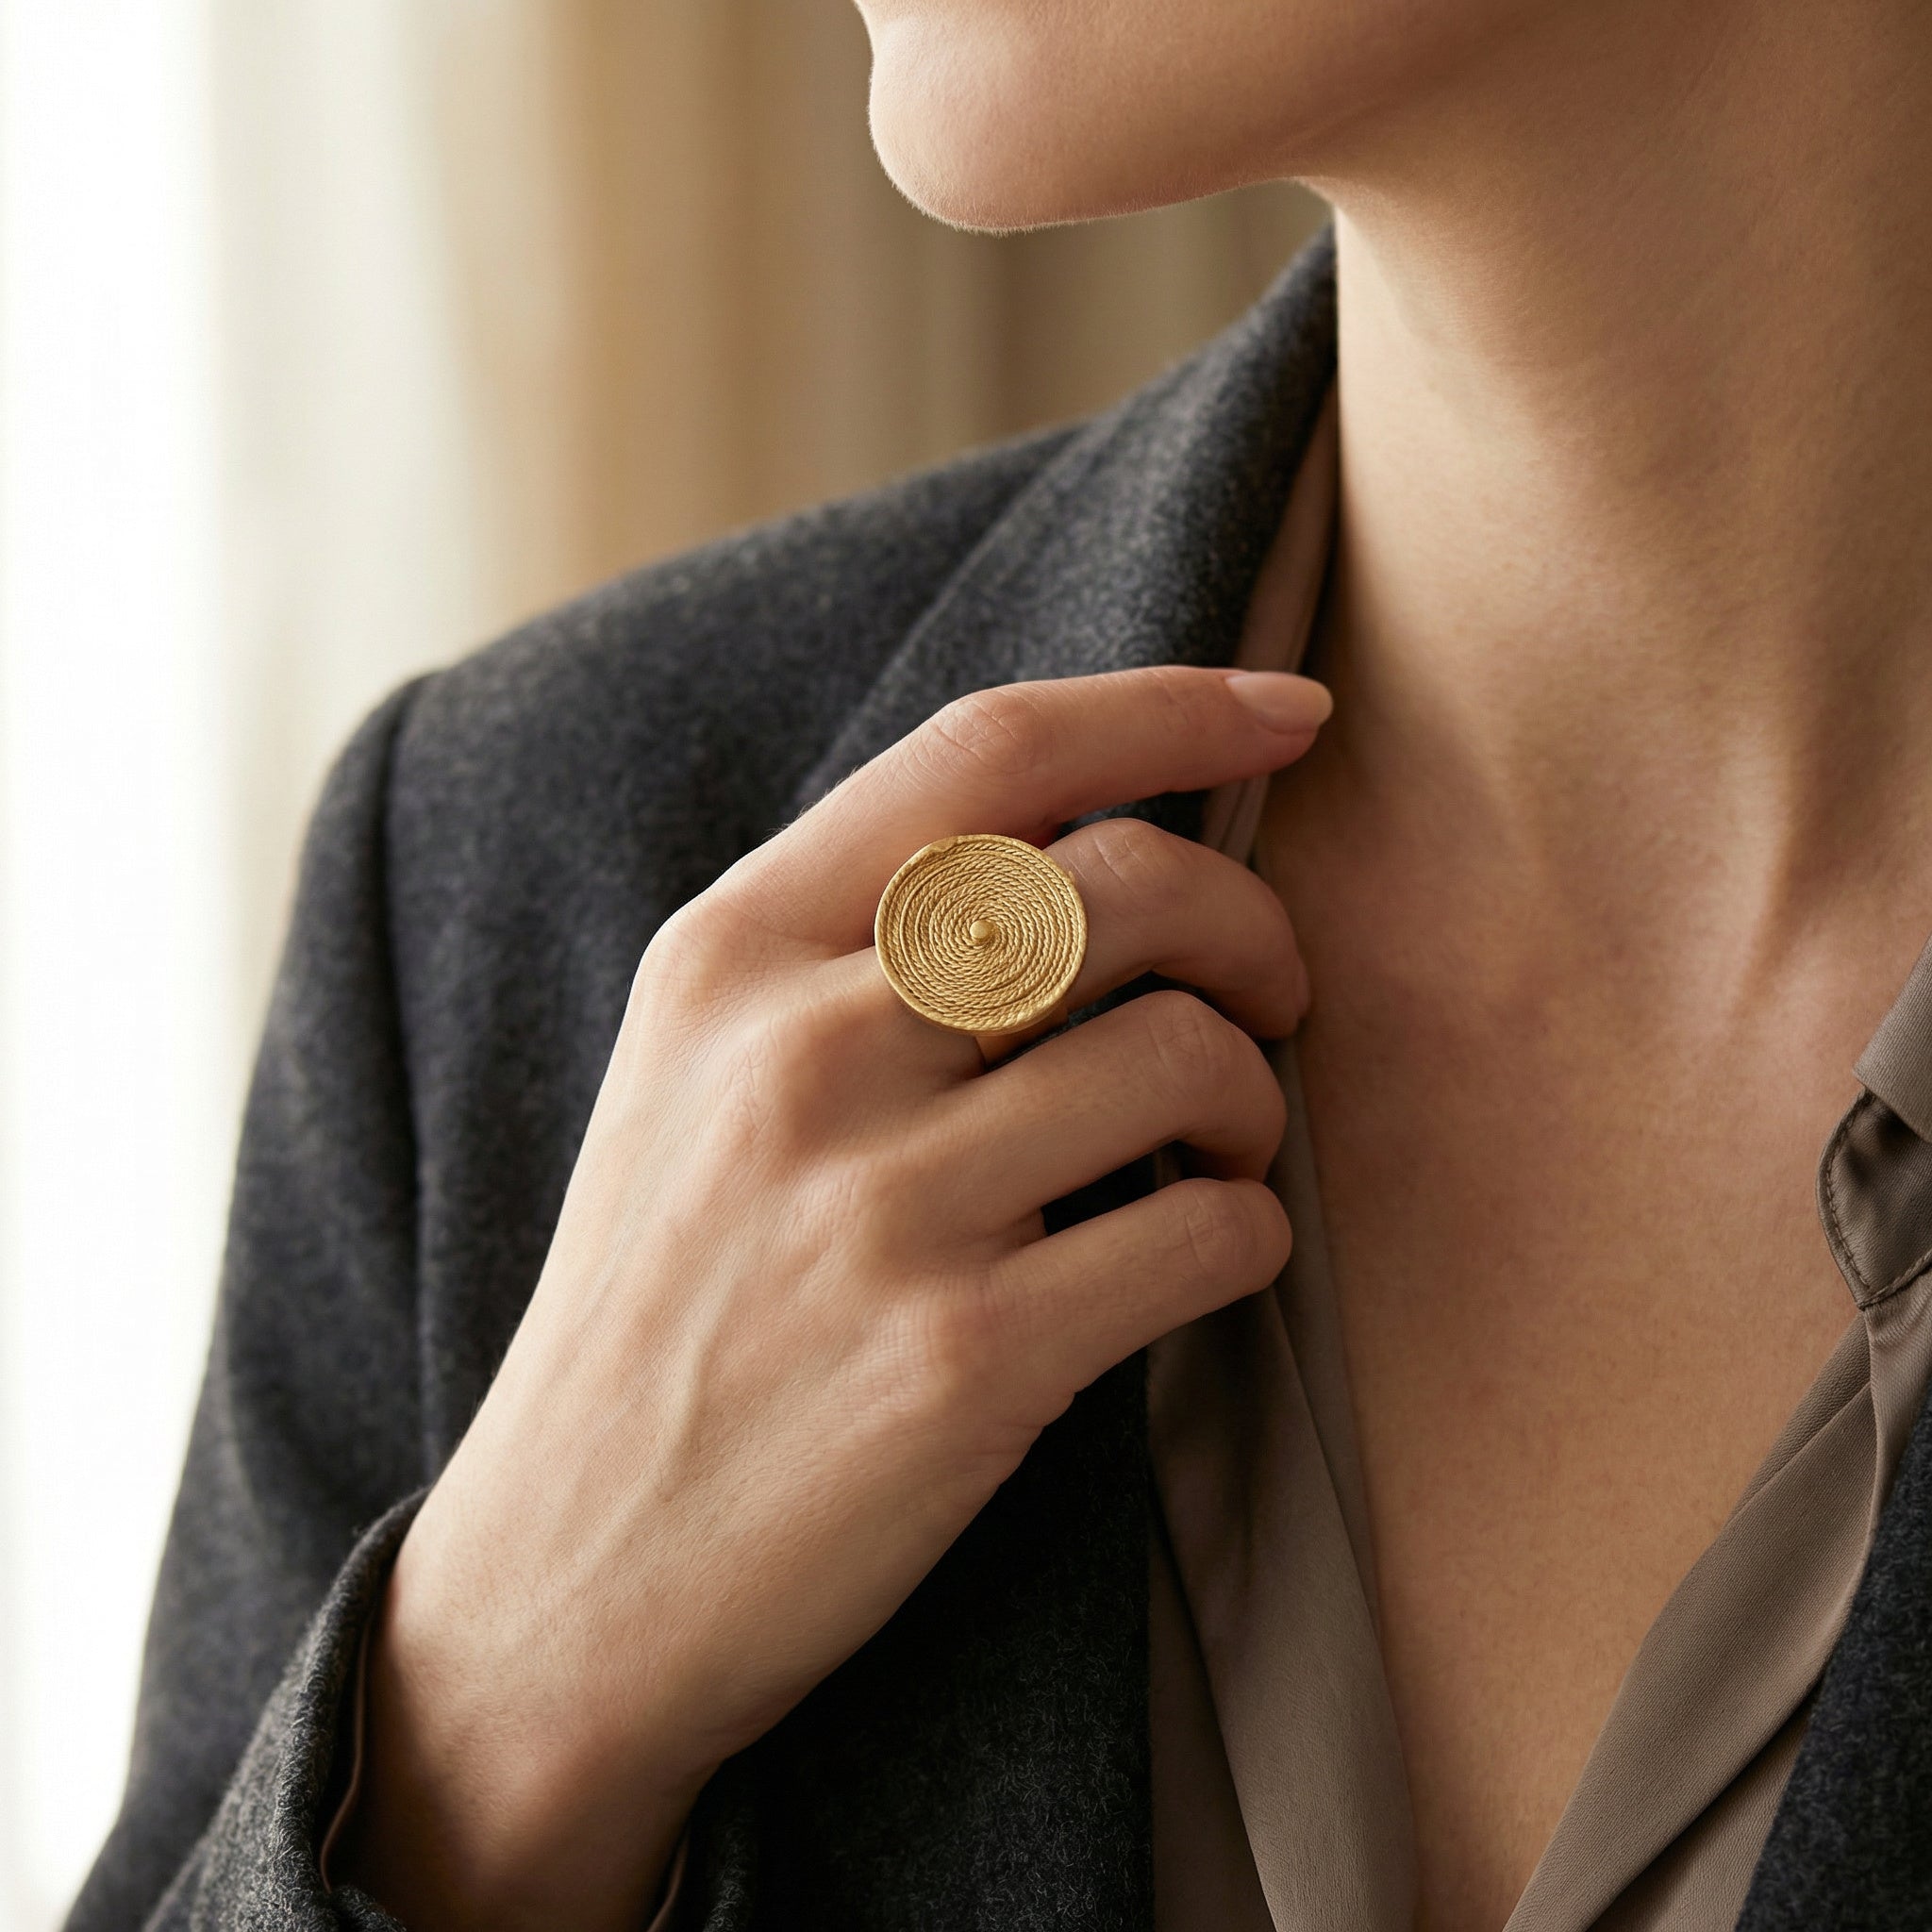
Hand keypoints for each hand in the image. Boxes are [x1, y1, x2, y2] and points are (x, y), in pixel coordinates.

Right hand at [337, 665, 1329, 1929]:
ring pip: (1187, 1053)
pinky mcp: (963, 1356)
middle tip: (1272, 993)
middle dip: (1252, 924)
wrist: (567, 1578)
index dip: (1170, 706)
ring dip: (1254, 1096)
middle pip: (1125, 884)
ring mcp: (879, 1202)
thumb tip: (1081, 864)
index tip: (1288, 712)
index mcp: (730, 953)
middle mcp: (799, 1048)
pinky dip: (1247, 1233)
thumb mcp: (691, 1081)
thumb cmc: (661, 1308)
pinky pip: (1208, 1232)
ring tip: (1222, 1147)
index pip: (987, 751)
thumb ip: (848, 953)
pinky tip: (1198, 1255)